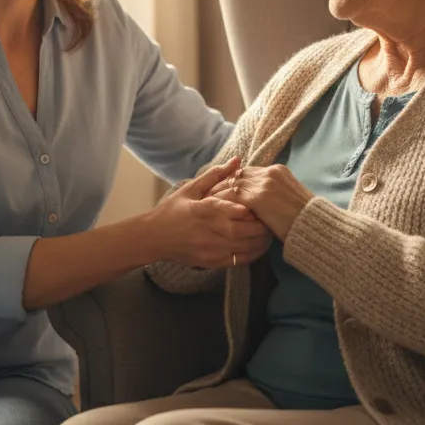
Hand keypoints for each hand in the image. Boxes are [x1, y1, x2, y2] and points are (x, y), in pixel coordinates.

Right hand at [144, 157, 273, 268]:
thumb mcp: (190, 189)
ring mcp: (209, 250)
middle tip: (272, 218)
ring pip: (244, 248)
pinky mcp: (211, 263)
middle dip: (261, 226)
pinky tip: (258, 245)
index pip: (227, 210)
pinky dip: (253, 253)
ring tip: (270, 232)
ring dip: (261, 241)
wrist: (152, 238)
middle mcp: (206, 232)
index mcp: (200, 210)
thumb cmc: (171, 211)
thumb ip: (215, 175)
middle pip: (242, 231)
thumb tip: (237, 160)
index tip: (260, 204)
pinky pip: (238, 261)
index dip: (247, 209)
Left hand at [208, 163, 313, 239]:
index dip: (233, 180)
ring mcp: (264, 183)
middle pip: (238, 175)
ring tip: (206, 203)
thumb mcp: (289, 198)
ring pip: (233, 184)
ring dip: (218, 193)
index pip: (248, 171)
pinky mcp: (258, 197)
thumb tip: (259, 200)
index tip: (221, 189)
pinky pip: (233, 196)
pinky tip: (213, 210)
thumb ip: (274, 193)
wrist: (313, 227)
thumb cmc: (303, 219)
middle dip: (223, 184)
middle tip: (207, 194)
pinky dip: (222, 202)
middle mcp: (270, 172)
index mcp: (278, 170)